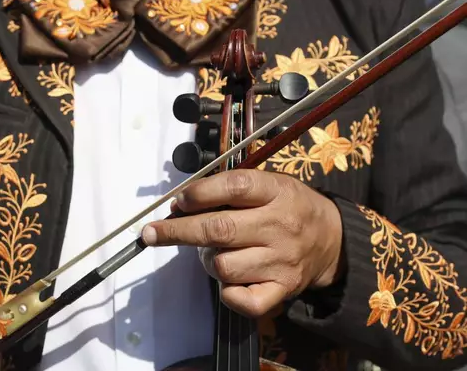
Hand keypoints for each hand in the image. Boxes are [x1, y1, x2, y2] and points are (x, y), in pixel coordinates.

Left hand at [141, 169, 344, 317]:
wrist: (331, 239)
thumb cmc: (287, 207)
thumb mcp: (267, 184)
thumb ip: (227, 191)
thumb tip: (179, 205)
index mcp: (276, 192)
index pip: (234, 187)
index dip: (199, 194)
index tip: (177, 201)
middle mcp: (280, 226)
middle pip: (219, 229)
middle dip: (177, 231)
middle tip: (152, 233)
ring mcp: (282, 261)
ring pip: (223, 266)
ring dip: (208, 260)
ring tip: (217, 252)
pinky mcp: (282, 290)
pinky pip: (241, 300)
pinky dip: (226, 293)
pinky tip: (230, 280)